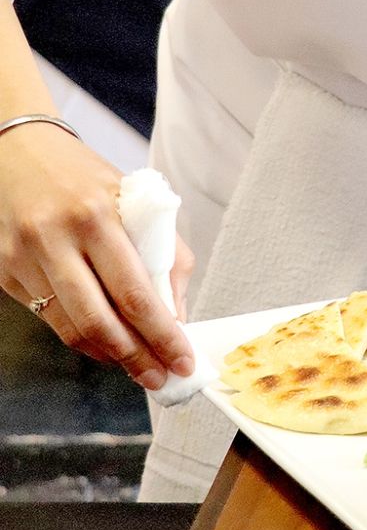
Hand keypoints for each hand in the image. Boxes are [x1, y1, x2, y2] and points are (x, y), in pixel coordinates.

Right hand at [0, 122, 194, 387]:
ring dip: (110, 355)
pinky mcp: (2, 270)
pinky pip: (49, 318)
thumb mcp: (137, 205)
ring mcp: (22, 256)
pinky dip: (82, 337)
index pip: (135, 293)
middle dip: (137, 358)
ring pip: (70, 328)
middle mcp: (55, 237)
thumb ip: (164, 259)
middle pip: (99, 321)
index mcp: (97, 216)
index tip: (184, 361)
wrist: (18, 151)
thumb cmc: (88, 181)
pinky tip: (106, 343)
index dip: (163, 336)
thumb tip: (177, 320)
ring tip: (139, 367)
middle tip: (161, 378)